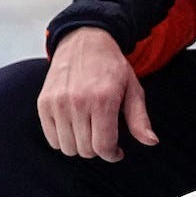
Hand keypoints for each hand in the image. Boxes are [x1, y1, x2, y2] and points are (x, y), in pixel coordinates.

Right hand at [38, 28, 156, 161]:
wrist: (84, 41)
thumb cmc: (111, 67)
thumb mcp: (133, 89)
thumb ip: (140, 119)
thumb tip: (151, 142)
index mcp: (103, 99)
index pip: (103, 146)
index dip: (112, 155)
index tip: (116, 151)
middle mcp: (77, 101)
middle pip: (86, 150)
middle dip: (97, 149)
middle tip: (103, 135)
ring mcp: (58, 102)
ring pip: (68, 148)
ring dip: (80, 145)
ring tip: (88, 130)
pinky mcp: (44, 103)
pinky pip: (51, 139)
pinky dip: (63, 139)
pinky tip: (74, 126)